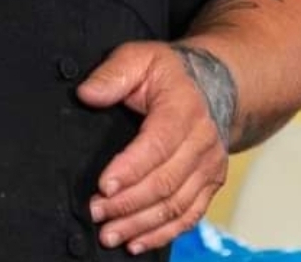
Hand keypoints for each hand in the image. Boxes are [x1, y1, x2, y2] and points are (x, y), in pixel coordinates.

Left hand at [77, 41, 229, 253]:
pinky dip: (163, 234)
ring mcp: (209, 167)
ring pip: (176, 206)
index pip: (158, 144)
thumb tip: (86, 94)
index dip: (131, 169)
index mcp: (183, 109)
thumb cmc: (168, 73)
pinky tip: (136, 242)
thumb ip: (112, 74)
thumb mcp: (139, 57)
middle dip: (128, 203)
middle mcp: (202, 142)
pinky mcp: (210, 185)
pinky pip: (188, 216)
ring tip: (109, 234)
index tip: (103, 186)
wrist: (214, 85)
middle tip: (95, 212)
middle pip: (165, 182)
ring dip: (141, 224)